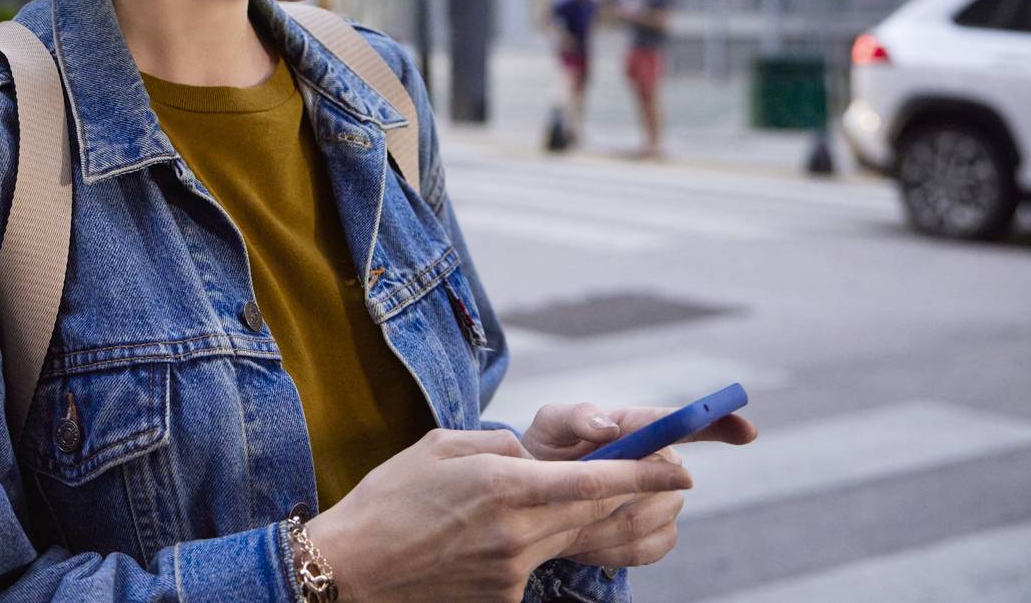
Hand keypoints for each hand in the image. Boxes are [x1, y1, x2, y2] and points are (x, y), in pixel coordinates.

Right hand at [305, 427, 692, 602]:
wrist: (350, 570)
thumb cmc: (388, 499)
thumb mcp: (439, 446)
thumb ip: (496, 444)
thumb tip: (531, 457)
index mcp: (503, 484)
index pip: (595, 481)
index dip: (644, 475)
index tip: (680, 468)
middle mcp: (518, 532)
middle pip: (593, 512)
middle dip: (624, 494)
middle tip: (648, 477)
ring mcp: (513, 572)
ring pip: (566, 537)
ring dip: (570, 517)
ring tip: (520, 503)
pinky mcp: (503, 600)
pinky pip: (532, 564)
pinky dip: (523, 546)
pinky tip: (475, 541)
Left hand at [517, 402, 758, 570]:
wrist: (534, 496)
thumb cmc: (543, 452)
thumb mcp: (549, 426)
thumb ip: (575, 417)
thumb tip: (608, 427)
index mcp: (636, 426)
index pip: (683, 422)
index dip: (717, 423)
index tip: (747, 429)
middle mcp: (659, 461)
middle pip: (666, 481)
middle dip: (621, 493)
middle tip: (578, 498)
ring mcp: (664, 499)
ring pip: (654, 517)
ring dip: (609, 522)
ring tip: (572, 517)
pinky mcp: (659, 534)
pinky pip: (648, 547)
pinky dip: (612, 548)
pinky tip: (586, 538)